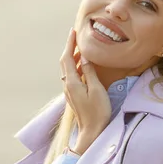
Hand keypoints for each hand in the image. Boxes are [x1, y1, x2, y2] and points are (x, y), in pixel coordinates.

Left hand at [60, 28, 110, 153]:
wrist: (92, 132)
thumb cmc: (98, 112)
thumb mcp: (96, 90)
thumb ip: (89, 72)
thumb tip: (84, 57)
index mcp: (72, 82)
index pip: (67, 58)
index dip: (69, 44)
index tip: (73, 31)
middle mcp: (67, 85)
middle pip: (64, 62)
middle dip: (69, 48)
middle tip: (76, 36)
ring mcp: (69, 91)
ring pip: (67, 69)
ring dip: (72, 57)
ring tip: (81, 48)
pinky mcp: (73, 95)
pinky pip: (71, 76)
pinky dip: (75, 66)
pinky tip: (82, 65)